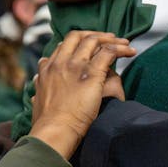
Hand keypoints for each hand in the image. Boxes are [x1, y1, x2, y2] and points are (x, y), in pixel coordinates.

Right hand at [30, 31, 133, 158]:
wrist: (54, 132)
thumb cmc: (48, 125)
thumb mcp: (37, 103)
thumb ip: (39, 90)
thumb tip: (36, 85)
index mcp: (47, 70)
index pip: (62, 46)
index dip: (77, 43)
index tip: (87, 46)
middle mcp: (61, 63)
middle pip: (76, 37)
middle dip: (93, 34)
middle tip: (108, 38)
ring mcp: (76, 66)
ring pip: (94, 41)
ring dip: (111, 39)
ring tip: (124, 43)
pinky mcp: (92, 73)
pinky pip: (110, 52)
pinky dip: (121, 49)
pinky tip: (130, 51)